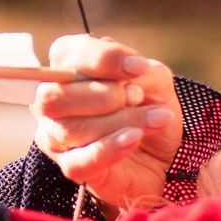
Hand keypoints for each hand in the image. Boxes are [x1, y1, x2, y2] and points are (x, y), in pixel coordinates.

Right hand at [32, 36, 181, 215]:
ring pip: (70, 129)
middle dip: (103, 95)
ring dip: (119, 121)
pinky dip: (109, 149)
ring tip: (155, 119)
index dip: (100, 58)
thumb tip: (131, 67)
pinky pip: (79, 162)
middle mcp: (53, 101)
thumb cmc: (150, 106)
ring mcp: (58, 137)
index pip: (65, 53)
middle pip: (53, 96)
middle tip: (137, 97)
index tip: (138, 67)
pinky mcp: (72, 167)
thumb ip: (141, 69)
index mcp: (69, 67)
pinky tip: (134, 139)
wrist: (167, 151)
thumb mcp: (155, 79)